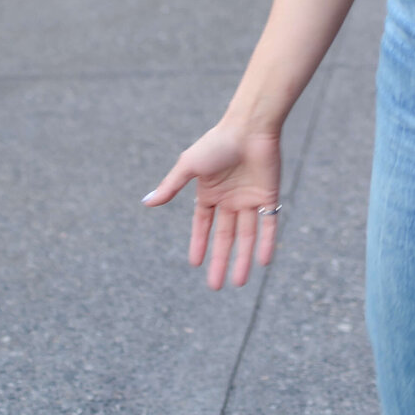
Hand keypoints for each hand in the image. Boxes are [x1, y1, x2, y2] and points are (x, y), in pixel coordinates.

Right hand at [143, 122, 282, 288]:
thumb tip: (145, 202)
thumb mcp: (189, 165)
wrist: (250, 126)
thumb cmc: (218, 142)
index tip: (195, 263)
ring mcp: (250, 198)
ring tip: (239, 283)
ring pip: (247, 235)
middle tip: (215, 287)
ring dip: (243, 258)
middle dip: (220, 261)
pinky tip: (263, 263)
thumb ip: (171, 186)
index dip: (200, 243)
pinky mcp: (269, 195)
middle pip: (225, 236)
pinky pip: (269, 224)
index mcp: (210, 191)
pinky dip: (267, 243)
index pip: (204, 224)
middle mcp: (230, 198)